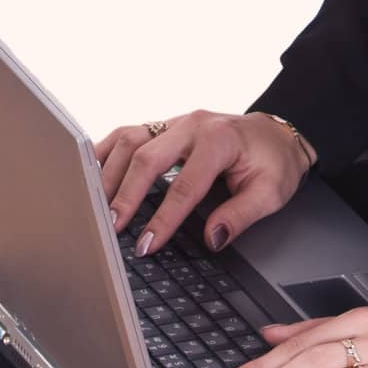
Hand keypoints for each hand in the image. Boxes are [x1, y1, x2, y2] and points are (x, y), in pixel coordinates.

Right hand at [93, 110, 314, 255]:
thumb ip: (241, 216)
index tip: (147, 245)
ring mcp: (176, 122)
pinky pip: (129, 133)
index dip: (164, 218)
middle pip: (148, 155)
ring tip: (94, 206)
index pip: (185, 184)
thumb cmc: (274, 162)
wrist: (277, 135)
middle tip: (111, 229)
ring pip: (131, 138)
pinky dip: (107, 152)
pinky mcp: (165, 126)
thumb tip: (212, 238)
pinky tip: (90, 172)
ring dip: (109, 172)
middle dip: (125, 194)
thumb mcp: (271, 192)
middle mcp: (194, 125)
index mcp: (220, 140)